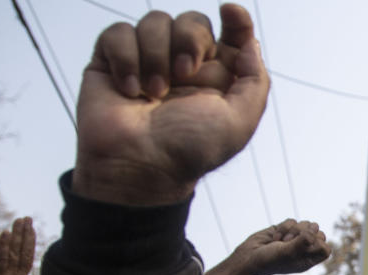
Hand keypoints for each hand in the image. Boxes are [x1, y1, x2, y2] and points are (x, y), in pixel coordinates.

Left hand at [0, 217, 35, 274]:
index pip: (27, 257)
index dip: (30, 242)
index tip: (31, 229)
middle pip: (25, 251)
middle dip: (27, 233)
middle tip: (27, 218)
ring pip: (16, 251)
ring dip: (18, 234)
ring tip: (20, 219)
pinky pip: (2, 258)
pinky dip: (4, 245)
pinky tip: (5, 232)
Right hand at [73, 3, 269, 205]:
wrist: (138, 167)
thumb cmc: (189, 151)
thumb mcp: (239, 122)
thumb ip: (255, 80)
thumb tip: (249, 41)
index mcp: (216, 78)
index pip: (230, 34)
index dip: (235, 18)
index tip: (230, 13)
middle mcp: (183, 67)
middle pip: (193, 20)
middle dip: (190, 39)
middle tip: (183, 74)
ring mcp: (147, 62)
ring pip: (155, 21)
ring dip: (155, 55)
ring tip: (152, 94)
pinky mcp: (112, 63)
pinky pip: (119, 33)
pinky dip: (125, 59)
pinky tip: (128, 91)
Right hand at [205, 220, 330, 274]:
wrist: (248, 257)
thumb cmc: (269, 261)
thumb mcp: (288, 253)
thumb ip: (303, 241)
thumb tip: (314, 230)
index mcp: (307, 260)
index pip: (325, 249)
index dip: (319, 243)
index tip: (307, 244)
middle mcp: (303, 249)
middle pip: (318, 233)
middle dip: (307, 232)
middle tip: (293, 240)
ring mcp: (294, 238)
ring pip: (305, 224)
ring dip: (293, 230)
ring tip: (281, 241)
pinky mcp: (284, 230)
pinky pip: (292, 221)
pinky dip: (283, 227)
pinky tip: (274, 237)